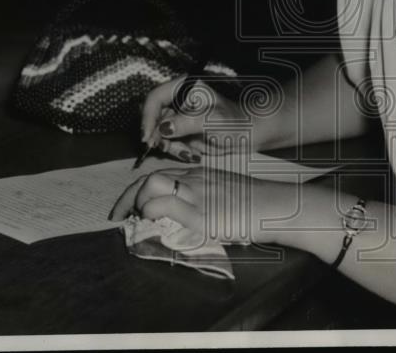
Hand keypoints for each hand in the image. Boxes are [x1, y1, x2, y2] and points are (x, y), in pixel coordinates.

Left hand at [109, 165, 295, 245]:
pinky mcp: (202, 211)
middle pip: (150, 178)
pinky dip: (151, 210)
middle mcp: (194, 179)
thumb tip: (181, 218)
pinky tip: (148, 220)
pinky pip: (167, 204)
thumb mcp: (224, 195)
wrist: (277, 205)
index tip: (129, 207)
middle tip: (119, 216)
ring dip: (136, 202)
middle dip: (128, 196)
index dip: (139, 190)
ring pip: (153, 185)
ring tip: (133, 219)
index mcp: (199, 175)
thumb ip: (202, 202)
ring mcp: (197, 193)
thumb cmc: (255, 205)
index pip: (160, 176)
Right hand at [141, 75, 248, 162]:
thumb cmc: (234, 121)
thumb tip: (164, 128)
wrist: (248, 134)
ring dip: (171, 147)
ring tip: (190, 152)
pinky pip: (170, 143)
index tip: (148, 137)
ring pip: (160, 134)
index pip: (155, 98)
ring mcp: (179, 117)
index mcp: (184, 87)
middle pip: (153, 118)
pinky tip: (194, 153)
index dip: (147, 117)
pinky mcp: (182, 131)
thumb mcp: (210, 120)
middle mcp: (178, 100)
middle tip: (166, 149)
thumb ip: (186, 123)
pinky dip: (179, 151)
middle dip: (158, 136)